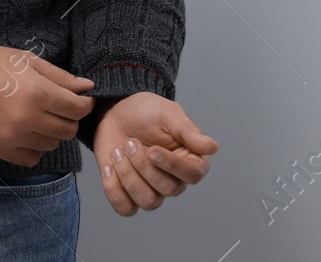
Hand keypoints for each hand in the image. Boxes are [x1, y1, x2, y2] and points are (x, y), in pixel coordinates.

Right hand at [0, 43, 95, 165]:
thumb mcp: (28, 61)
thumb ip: (61, 77)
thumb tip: (87, 87)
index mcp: (36, 92)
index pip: (77, 109)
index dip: (85, 104)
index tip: (82, 100)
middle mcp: (27, 118)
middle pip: (67, 130)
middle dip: (70, 118)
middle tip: (60, 107)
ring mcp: (12, 137)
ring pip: (51, 145)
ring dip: (51, 132)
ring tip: (39, 116)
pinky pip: (32, 158)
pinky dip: (34, 148)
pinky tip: (27, 132)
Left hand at [92, 92, 217, 214]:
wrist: (116, 113)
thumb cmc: (145, 111)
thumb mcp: (167, 113)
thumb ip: (188, 131)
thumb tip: (212, 147)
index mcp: (191, 159)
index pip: (192, 175)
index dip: (171, 165)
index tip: (152, 150)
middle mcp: (175, 178)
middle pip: (168, 190)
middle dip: (143, 166)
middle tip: (130, 142)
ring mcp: (152, 189)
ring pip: (148, 202)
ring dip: (128, 176)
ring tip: (117, 151)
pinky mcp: (130, 194)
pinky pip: (126, 208)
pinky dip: (114, 190)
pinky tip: (109, 167)